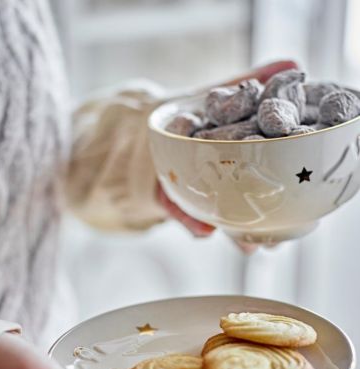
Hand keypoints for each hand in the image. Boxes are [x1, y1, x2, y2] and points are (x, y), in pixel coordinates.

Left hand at [158, 60, 297, 252]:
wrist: (132, 130)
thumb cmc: (180, 115)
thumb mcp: (210, 97)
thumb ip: (242, 85)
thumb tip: (290, 64)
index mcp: (230, 151)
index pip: (262, 161)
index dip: (280, 174)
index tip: (297, 191)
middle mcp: (216, 175)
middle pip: (242, 196)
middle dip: (260, 215)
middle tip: (278, 236)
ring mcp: (193, 188)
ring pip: (216, 211)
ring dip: (234, 229)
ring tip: (249, 244)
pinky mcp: (168, 197)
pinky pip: (180, 210)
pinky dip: (192, 221)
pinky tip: (205, 230)